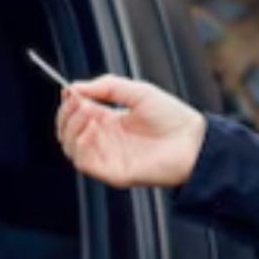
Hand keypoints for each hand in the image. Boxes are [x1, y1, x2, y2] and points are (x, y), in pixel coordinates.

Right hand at [55, 75, 205, 187]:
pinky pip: (83, 162)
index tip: (70, 90)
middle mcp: (105, 139)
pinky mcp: (111, 171)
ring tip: (85, 111)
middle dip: (66, 114)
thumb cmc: (172, 118)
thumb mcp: (138, 91)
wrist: (193, 141)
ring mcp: (107, 156)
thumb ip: (107, 86)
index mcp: (110, 120)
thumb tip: (74, 86)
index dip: (69, 102)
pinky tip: (90, 129)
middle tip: (76, 101)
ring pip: (70, 147)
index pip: (76, 114)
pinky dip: (79, 145)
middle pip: (68, 131)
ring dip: (70, 127)